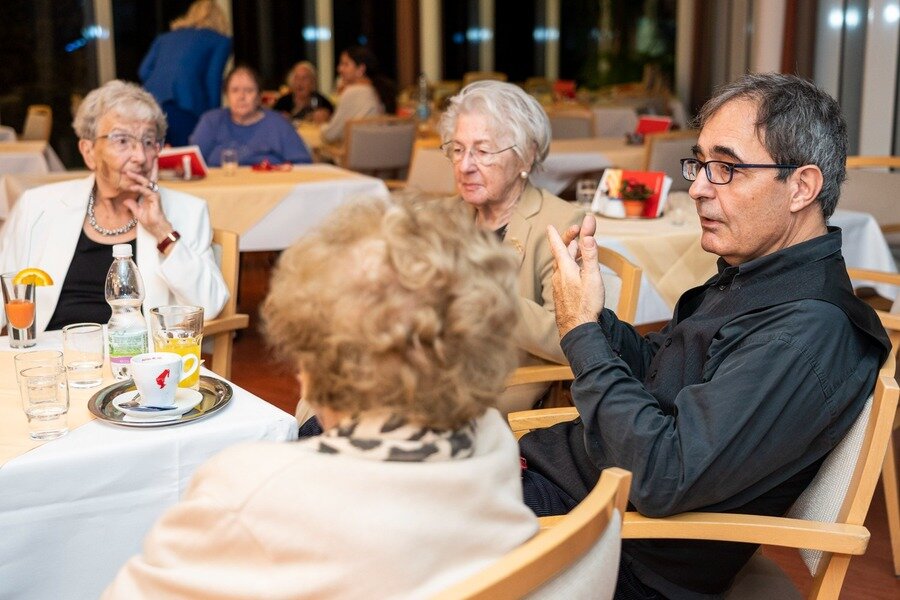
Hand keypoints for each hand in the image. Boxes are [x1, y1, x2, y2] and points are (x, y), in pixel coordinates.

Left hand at [121, 161, 173, 241]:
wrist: (157, 228)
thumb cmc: (150, 221)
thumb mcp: (137, 212)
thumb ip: (132, 205)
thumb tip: (125, 200)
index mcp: (148, 195)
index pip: (143, 183)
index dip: (137, 177)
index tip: (127, 172)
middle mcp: (152, 193)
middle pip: (146, 180)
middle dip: (137, 173)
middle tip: (127, 168)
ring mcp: (154, 196)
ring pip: (146, 183)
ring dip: (137, 178)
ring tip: (128, 173)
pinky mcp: (156, 199)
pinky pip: (147, 191)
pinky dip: (139, 188)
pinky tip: (132, 187)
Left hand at [547, 214, 604, 337]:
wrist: (576, 329)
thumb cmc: (586, 305)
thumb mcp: (592, 277)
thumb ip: (590, 255)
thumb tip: (587, 235)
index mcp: (565, 268)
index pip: (558, 246)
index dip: (555, 234)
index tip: (549, 226)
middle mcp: (559, 275)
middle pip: (561, 253)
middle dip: (569, 239)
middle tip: (578, 230)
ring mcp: (559, 285)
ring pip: (563, 264)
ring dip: (570, 252)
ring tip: (578, 246)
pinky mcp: (562, 293)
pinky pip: (564, 274)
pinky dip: (571, 265)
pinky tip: (577, 270)